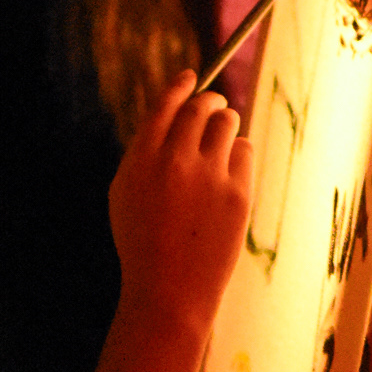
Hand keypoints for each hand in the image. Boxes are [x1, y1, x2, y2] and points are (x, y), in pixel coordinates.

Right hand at [108, 71, 252, 339]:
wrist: (168, 294)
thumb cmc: (143, 243)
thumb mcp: (127, 193)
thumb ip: (146, 150)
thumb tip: (175, 108)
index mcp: (141, 160)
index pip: (165, 104)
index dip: (180, 86)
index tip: (191, 76)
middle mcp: (174, 161)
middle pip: (201, 106)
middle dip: (209, 101)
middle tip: (213, 105)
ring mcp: (208, 175)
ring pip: (228, 122)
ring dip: (225, 125)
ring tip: (217, 146)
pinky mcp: (237, 192)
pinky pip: (244, 149)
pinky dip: (238, 155)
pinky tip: (227, 176)